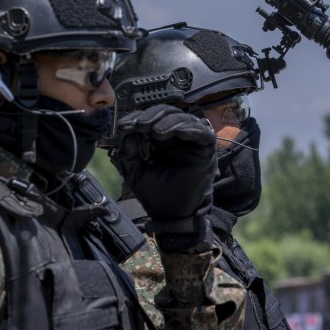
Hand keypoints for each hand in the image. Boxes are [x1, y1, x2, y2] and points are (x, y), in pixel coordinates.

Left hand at [110, 104, 216, 250]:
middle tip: (138, 124)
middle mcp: (177, 139)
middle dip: (151, 116)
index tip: (124, 125)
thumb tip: (127, 131)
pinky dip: (188, 128)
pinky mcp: (205, 150)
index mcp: (161, 142)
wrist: (171, 216)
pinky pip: (202, 132)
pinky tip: (175, 132)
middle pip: (167, 113)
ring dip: (167, 120)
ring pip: (183, 119)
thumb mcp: (134, 170)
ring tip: (155, 131)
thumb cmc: (156, 195)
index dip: (137, 118)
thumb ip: (128, 151)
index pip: (151, 119)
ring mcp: (191, 143)